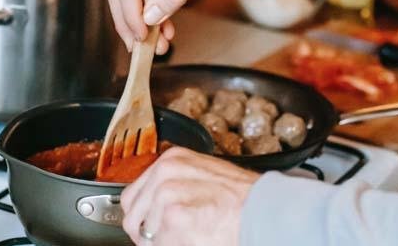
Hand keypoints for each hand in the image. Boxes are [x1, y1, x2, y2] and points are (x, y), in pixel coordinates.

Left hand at [120, 147, 259, 245]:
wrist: (265, 210)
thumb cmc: (243, 198)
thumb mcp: (204, 176)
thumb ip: (176, 185)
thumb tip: (153, 206)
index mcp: (171, 160)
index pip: (133, 196)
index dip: (141, 217)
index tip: (149, 228)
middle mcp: (165, 173)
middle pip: (132, 217)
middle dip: (146, 234)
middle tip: (168, 239)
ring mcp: (167, 194)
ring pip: (145, 236)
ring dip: (162, 243)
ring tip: (189, 237)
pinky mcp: (173, 217)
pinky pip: (159, 245)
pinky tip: (194, 241)